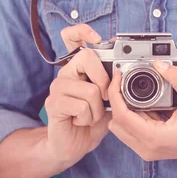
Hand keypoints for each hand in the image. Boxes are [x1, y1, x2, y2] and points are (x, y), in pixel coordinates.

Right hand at [44, 24, 111, 168]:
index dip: (83, 31)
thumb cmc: (91, 122)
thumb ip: (114, 86)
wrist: (73, 146)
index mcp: (78, 68)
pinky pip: (82, 106)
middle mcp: (65, 73)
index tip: (97, 38)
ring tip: (89, 115)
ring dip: (97, 110)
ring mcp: (57, 87)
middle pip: (87, 58)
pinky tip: (80, 121)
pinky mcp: (53, 103)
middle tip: (102, 99)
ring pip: (90, 90)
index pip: (71, 37)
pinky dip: (88, 119)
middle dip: (104, 83)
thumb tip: (123, 72)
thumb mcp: (108, 101)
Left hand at [107, 60, 176, 160]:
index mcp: (154, 138)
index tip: (118, 77)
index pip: (121, 115)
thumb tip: (160, 64)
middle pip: (116, 123)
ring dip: (125, 109)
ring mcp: (149, 150)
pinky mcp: (151, 147)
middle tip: (124, 83)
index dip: (115, 93)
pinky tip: (148, 104)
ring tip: (135, 92)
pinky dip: (134, 116)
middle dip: (117, 102)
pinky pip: (132, 130)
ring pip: (122, 128)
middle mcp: (147, 148)